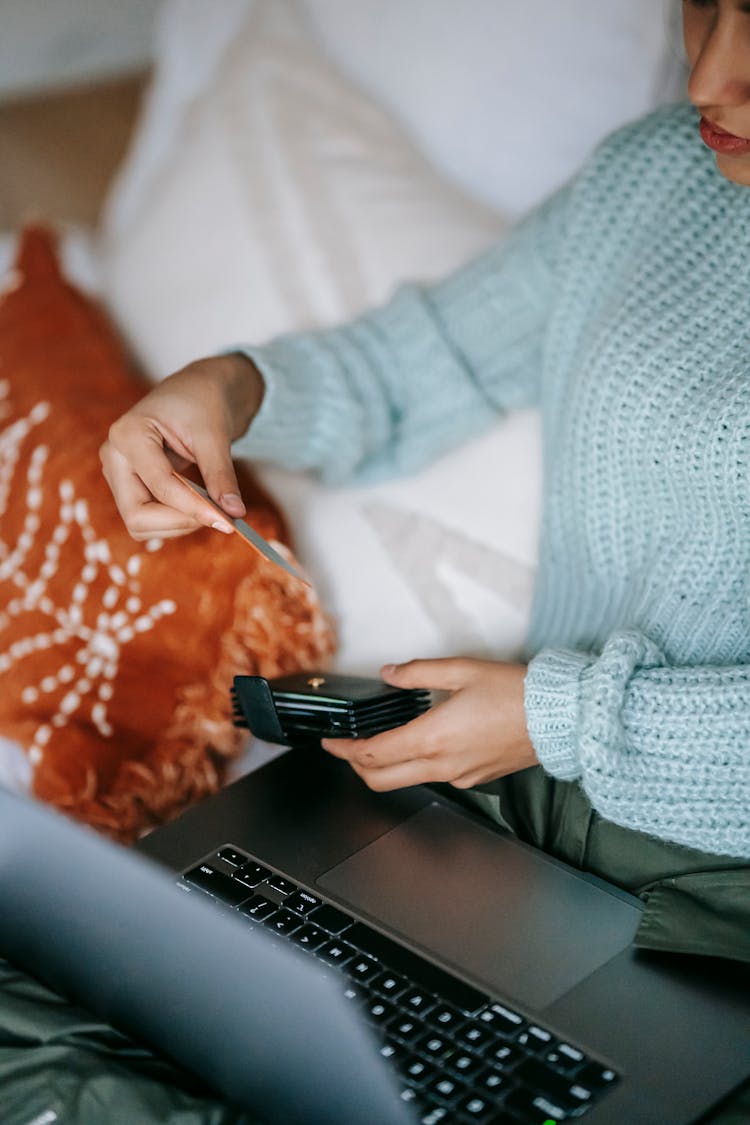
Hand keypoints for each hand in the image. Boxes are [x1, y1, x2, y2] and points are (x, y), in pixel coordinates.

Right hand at [99, 353, 264, 539]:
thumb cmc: (202, 402)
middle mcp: (114, 457)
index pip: (161, 487)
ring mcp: (118, 475)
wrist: (196, 392)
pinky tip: (199, 505)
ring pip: (141, 525)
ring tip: (212, 507)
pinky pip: (148, 520)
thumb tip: (234, 512)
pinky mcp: (128, 487)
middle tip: (219, 517)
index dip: (195, 508)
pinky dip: (176, 521)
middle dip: (180, 522)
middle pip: (137, 516)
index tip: (228, 520)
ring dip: (179, 525)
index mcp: (128, 434)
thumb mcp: (215, 435)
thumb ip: (221, 476)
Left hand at [321, 658, 536, 790]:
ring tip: (379, 743)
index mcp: (432, 737)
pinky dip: (416, 765)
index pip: (372, 754)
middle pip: (381, 779)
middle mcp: (441, 764)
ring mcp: (458, 776)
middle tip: (346, 748)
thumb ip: (418, 672)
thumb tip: (389, 674)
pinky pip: (435, 776)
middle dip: (356, 767)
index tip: (330, 743)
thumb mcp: (462, 670)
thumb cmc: (517, 693)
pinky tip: (422, 743)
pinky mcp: (475, 778)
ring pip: (407, 780)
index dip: (344, 750)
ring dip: (386, 766)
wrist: (559, 719)